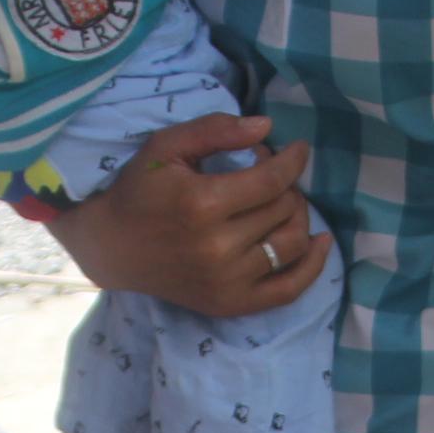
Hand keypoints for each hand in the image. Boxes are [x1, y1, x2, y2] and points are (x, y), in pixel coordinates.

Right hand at [41, 115, 330, 317]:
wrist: (112, 248)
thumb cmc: (140, 191)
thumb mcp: (166, 146)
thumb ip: (215, 131)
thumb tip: (267, 128)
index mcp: (202, 204)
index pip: (272, 180)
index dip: (292, 160)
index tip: (297, 149)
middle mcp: (218, 248)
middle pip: (284, 209)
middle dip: (287, 184)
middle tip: (271, 174)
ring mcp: (227, 282)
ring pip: (292, 244)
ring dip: (299, 216)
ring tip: (284, 202)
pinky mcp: (230, 304)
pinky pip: (288, 290)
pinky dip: (312, 268)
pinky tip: (321, 242)